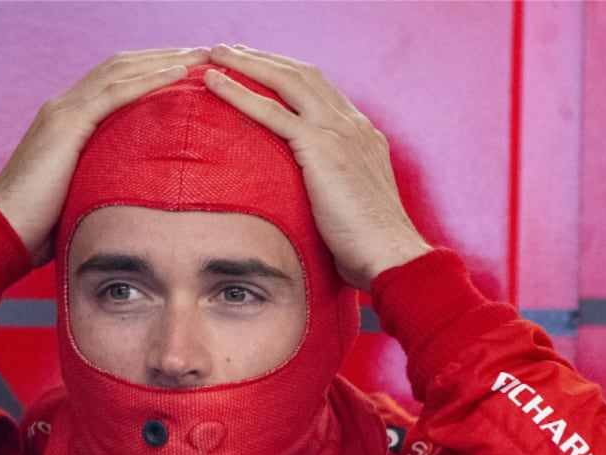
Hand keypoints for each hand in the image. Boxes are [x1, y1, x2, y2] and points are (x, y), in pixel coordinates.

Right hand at [0, 48, 210, 265]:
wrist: (3, 230)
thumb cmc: (39, 225)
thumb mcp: (79, 194)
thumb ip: (103, 181)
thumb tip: (135, 196)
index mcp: (66, 119)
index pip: (115, 81)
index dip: (151, 71)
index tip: (188, 71)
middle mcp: (63, 105)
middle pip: (121, 66)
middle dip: (163, 56)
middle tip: (203, 52)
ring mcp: (63, 110)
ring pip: (121, 70)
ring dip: (164, 60)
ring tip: (201, 55)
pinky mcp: (66, 124)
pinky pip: (115, 92)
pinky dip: (149, 79)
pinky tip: (178, 74)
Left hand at [205, 45, 430, 290]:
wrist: (389, 253)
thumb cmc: (368, 244)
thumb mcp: (351, 203)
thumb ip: (332, 185)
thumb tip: (310, 196)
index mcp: (361, 134)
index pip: (319, 90)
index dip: (287, 75)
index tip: (259, 69)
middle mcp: (351, 123)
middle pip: (302, 74)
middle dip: (264, 58)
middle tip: (230, 50)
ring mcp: (338, 131)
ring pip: (286, 82)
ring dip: (248, 63)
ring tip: (216, 55)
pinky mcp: (320, 147)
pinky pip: (272, 112)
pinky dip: (240, 93)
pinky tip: (216, 84)